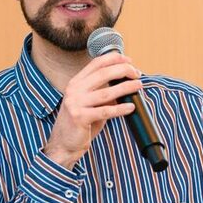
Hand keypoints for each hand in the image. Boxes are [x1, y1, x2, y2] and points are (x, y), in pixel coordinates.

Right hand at [43, 52, 141, 168]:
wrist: (63, 143)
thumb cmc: (80, 122)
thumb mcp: (89, 103)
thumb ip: (103, 92)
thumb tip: (126, 84)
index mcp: (75, 82)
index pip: (96, 63)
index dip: (114, 59)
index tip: (129, 61)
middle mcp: (74, 90)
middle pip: (103, 74)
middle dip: (123, 71)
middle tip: (137, 74)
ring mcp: (76, 103)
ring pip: (106, 92)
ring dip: (126, 88)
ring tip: (138, 86)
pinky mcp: (80, 118)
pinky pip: (105, 111)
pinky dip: (120, 109)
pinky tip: (131, 107)